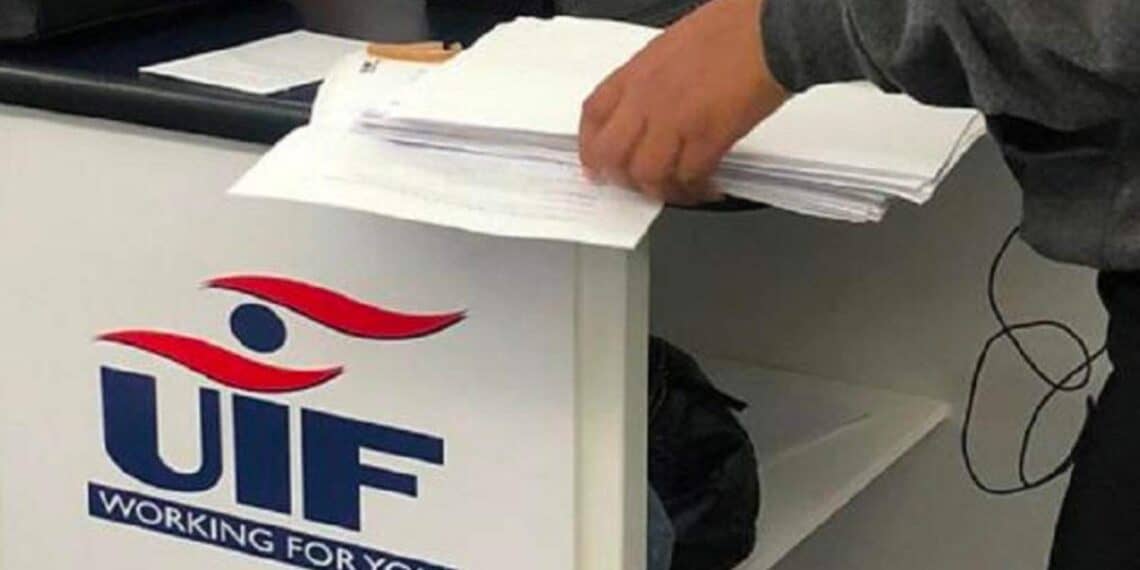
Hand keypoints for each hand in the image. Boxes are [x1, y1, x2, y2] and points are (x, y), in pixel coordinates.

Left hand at [579, 0, 788, 204]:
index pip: (593, 115)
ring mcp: (676, 119)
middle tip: (637, 186)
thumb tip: (647, 109)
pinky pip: (689, 177)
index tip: (595, 164)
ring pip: (647, 174)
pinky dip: (695, 189)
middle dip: (620, 178)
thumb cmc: (734, 28)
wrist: (772, 30)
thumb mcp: (671, 46)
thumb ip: (652, 79)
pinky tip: (706, 187)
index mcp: (637, 72)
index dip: (589, 147)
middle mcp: (648, 98)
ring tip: (677, 190)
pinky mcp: (709, 137)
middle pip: (611, 154)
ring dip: (661, 190)